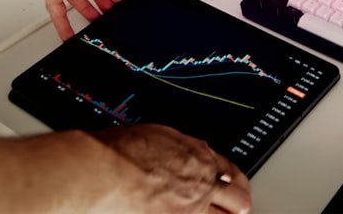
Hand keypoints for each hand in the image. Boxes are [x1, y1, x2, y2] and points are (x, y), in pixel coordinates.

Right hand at [90, 123, 251, 213]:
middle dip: (239, 201)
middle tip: (238, 207)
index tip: (231, 184)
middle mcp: (201, 182)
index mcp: (196, 155)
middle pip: (238, 196)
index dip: (231, 178)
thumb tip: (175, 153)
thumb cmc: (119, 151)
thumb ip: (175, 149)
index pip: (228, 169)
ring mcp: (192, 208)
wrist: (103, 171)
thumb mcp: (157, 136)